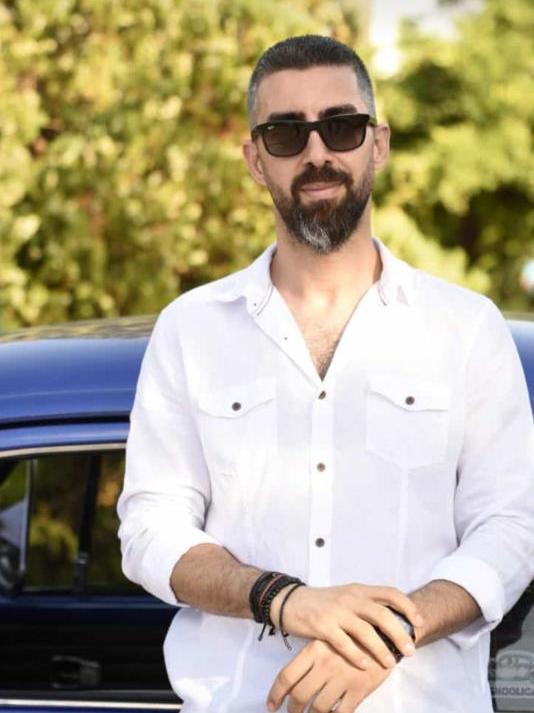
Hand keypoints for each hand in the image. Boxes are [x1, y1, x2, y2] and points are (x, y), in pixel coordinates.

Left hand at [267, 639, 390, 712]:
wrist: (385, 633)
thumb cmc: (352, 636)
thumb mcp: (328, 640)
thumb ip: (311, 659)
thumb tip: (292, 682)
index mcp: (314, 650)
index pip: (287, 676)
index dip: (276, 694)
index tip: (271, 705)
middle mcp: (325, 665)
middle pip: (300, 695)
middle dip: (293, 710)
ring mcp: (342, 679)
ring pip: (319, 708)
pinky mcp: (359, 690)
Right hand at [270, 583, 420, 669]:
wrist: (290, 601)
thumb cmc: (323, 603)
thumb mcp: (347, 597)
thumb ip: (367, 606)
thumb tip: (394, 623)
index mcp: (359, 590)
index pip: (389, 593)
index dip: (407, 607)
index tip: (418, 622)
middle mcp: (350, 598)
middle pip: (382, 614)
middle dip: (399, 633)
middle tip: (409, 650)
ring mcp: (336, 611)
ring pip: (365, 630)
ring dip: (380, 648)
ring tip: (389, 663)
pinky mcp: (322, 625)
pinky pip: (343, 642)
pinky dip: (356, 654)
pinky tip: (364, 665)